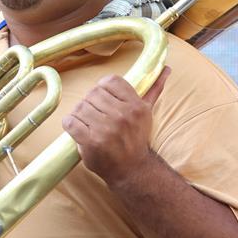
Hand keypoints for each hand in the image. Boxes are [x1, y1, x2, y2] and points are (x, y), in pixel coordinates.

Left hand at [62, 67, 170, 185]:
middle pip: (93, 93)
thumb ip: (154, 89)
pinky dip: (70, 124)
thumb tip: (166, 68)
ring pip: (80, 106)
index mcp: (136, 106)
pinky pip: (70, 121)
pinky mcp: (90, 142)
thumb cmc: (136, 138)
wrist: (132, 170)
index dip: (103, 88)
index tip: (105, 100)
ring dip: (79, 114)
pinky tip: (78, 129)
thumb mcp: (147, 112)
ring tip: (87, 123)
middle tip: (95, 114)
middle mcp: (122, 116)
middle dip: (91, 103)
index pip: (110, 81)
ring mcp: (106, 129)